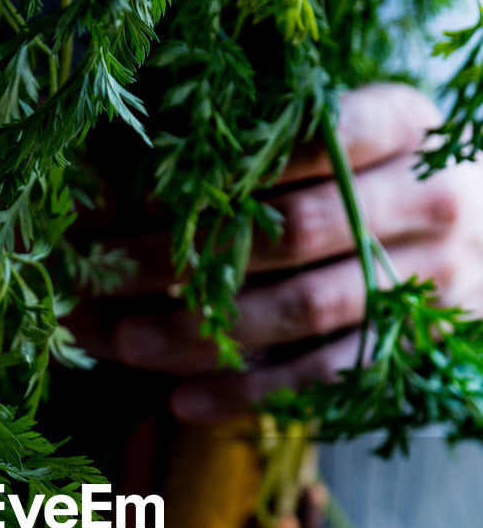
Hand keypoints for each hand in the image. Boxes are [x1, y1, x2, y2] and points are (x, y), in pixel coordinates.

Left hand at [70, 83, 482, 421]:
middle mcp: (427, 201)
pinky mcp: (409, 346)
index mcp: (404, 123)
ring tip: (125, 343)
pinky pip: (321, 377)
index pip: (311, 137)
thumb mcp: (342, 133)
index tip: (135, 194)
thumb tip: (121, 170)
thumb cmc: (379, 173)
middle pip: (293, 232)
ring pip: (302, 311)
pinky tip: (182, 403)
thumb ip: (260, 140)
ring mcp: (425, 280)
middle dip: (185, 256)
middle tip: (101, 274)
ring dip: (205, 332)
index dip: (219, 168)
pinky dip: (248, 393)